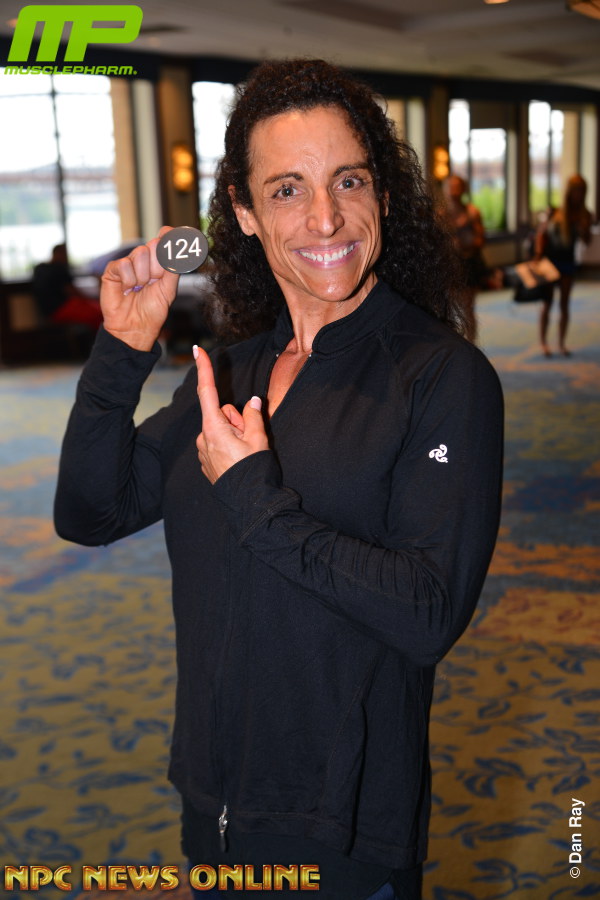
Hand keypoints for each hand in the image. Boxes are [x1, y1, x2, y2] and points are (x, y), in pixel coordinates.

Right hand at [101, 226, 179, 350]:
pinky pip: (124, 264)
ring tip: (138, 289)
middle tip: (151, 283)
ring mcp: (128, 264)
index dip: (168, 236)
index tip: (171, 232)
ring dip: (142, 276)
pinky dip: (128, 280)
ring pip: (140, 254)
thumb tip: (178, 250)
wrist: (134, 327)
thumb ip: (173, 269)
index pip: (163, 242)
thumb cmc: (152, 311)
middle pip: (153, 245)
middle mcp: (144, 261)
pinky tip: (127, 290)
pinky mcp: (113, 270)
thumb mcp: (168, 290)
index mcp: (158, 264)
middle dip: (156, 267)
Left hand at [194, 345, 268, 483]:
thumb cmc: (253, 470)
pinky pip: (217, 443)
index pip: (207, 392)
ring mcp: (203, 450)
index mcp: (214, 428)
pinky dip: (229, 445)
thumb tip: (251, 402)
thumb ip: (252, 415)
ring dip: (234, 433)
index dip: (204, 369)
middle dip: (236, 419)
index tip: (198, 350)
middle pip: (221, 413)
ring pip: (220, 428)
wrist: (248, 503)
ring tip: (245, 451)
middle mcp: (203, 436)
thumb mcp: (258, 438)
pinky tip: (238, 461)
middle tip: (250, 437)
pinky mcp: (206, 460)